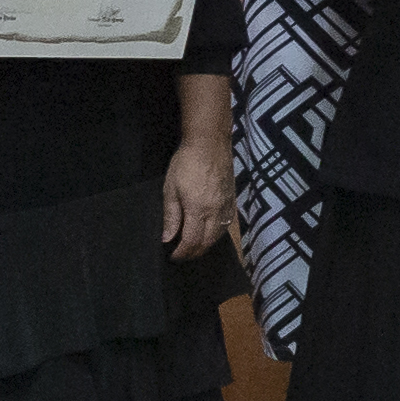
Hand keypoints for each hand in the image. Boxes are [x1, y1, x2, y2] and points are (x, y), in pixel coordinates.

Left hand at [158, 137, 224, 258]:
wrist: (210, 144)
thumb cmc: (185, 164)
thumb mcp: (171, 189)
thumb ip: (171, 216)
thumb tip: (167, 239)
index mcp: (198, 210)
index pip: (192, 241)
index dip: (182, 253)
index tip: (173, 257)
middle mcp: (215, 212)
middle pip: (207, 242)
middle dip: (194, 253)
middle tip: (182, 255)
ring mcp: (226, 207)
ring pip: (219, 236)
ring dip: (206, 245)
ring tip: (194, 247)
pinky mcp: (232, 200)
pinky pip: (226, 225)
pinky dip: (217, 234)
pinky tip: (209, 233)